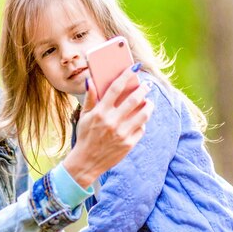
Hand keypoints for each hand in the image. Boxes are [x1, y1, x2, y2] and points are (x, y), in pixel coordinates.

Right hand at [64, 65, 152, 187]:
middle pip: (133, 99)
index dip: (126, 76)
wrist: (86, 162)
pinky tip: (141, 119)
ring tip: (149, 102)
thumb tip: (90, 81)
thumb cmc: (85, 137)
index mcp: (100, 112)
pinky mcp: (129, 144)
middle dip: (143, 89)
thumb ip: (90, 98)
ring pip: (143, 114)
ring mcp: (122, 133)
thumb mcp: (84, 117)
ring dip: (148, 105)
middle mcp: (112, 121)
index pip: (115, 88)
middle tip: (147, 85)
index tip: (134, 68)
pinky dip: (143, 122)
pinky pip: (141, 129)